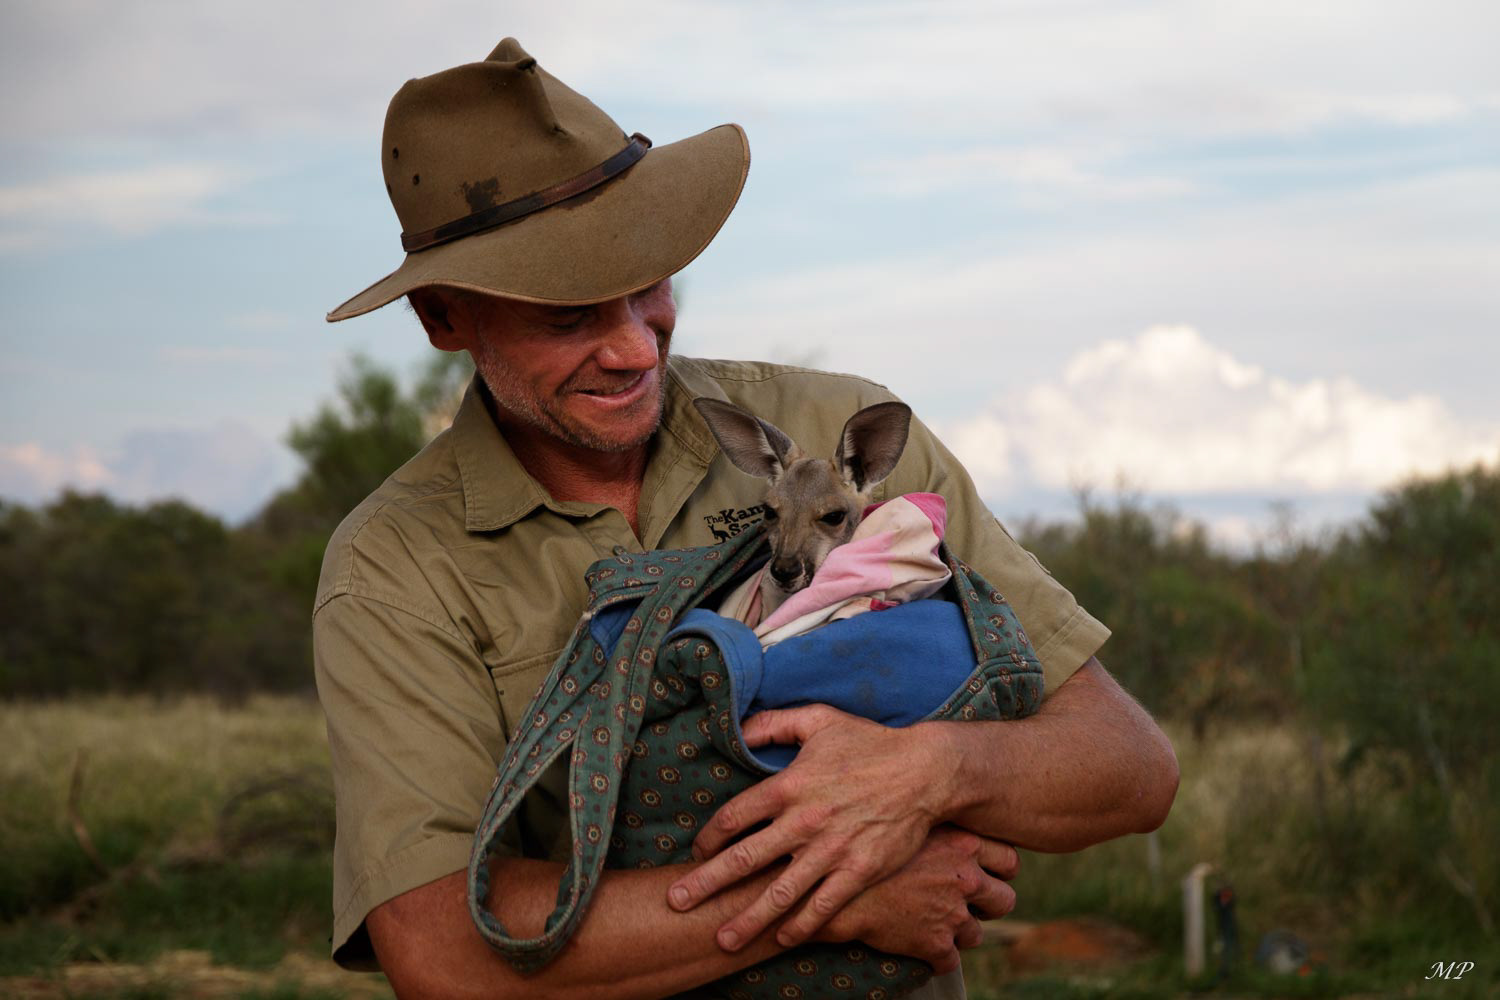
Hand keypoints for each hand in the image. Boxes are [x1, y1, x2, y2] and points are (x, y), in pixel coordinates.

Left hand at [667, 704, 956, 950]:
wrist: (925, 771)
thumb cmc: (870, 743)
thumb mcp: (819, 720)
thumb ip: (775, 723)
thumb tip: (739, 729)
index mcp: (788, 786)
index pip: (733, 817)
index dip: (708, 838)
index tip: (698, 852)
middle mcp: (803, 821)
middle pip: (744, 859)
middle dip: (706, 884)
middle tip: (677, 903)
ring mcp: (831, 850)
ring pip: (780, 893)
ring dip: (748, 919)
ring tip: (723, 941)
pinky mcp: (859, 871)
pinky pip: (823, 905)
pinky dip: (801, 925)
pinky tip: (782, 939)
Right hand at [816, 826, 1019, 973]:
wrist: (830, 881)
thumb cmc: (860, 840)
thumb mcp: (900, 815)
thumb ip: (927, 812)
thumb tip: (936, 793)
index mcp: (962, 844)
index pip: (1009, 858)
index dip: (1000, 869)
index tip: (987, 871)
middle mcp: (965, 878)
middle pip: (1004, 900)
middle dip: (989, 905)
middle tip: (968, 902)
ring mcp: (952, 913)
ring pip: (975, 934)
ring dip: (957, 931)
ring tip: (932, 921)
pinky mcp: (935, 944)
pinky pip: (948, 961)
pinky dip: (934, 957)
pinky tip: (917, 946)